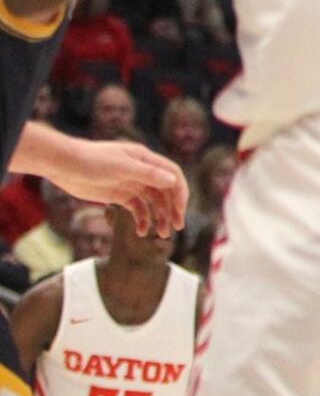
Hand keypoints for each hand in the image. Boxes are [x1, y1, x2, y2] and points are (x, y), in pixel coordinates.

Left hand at [46, 140, 187, 236]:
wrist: (63, 165)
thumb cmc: (92, 160)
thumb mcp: (121, 167)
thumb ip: (147, 174)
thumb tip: (173, 182)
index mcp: (146, 159)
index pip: (173, 175)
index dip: (180, 192)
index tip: (181, 210)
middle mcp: (142, 171)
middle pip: (166, 191)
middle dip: (173, 209)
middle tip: (177, 227)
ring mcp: (131, 184)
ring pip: (153, 202)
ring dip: (160, 217)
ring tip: (162, 235)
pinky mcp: (119, 195)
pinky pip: (137, 209)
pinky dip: (142, 220)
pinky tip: (141, 232)